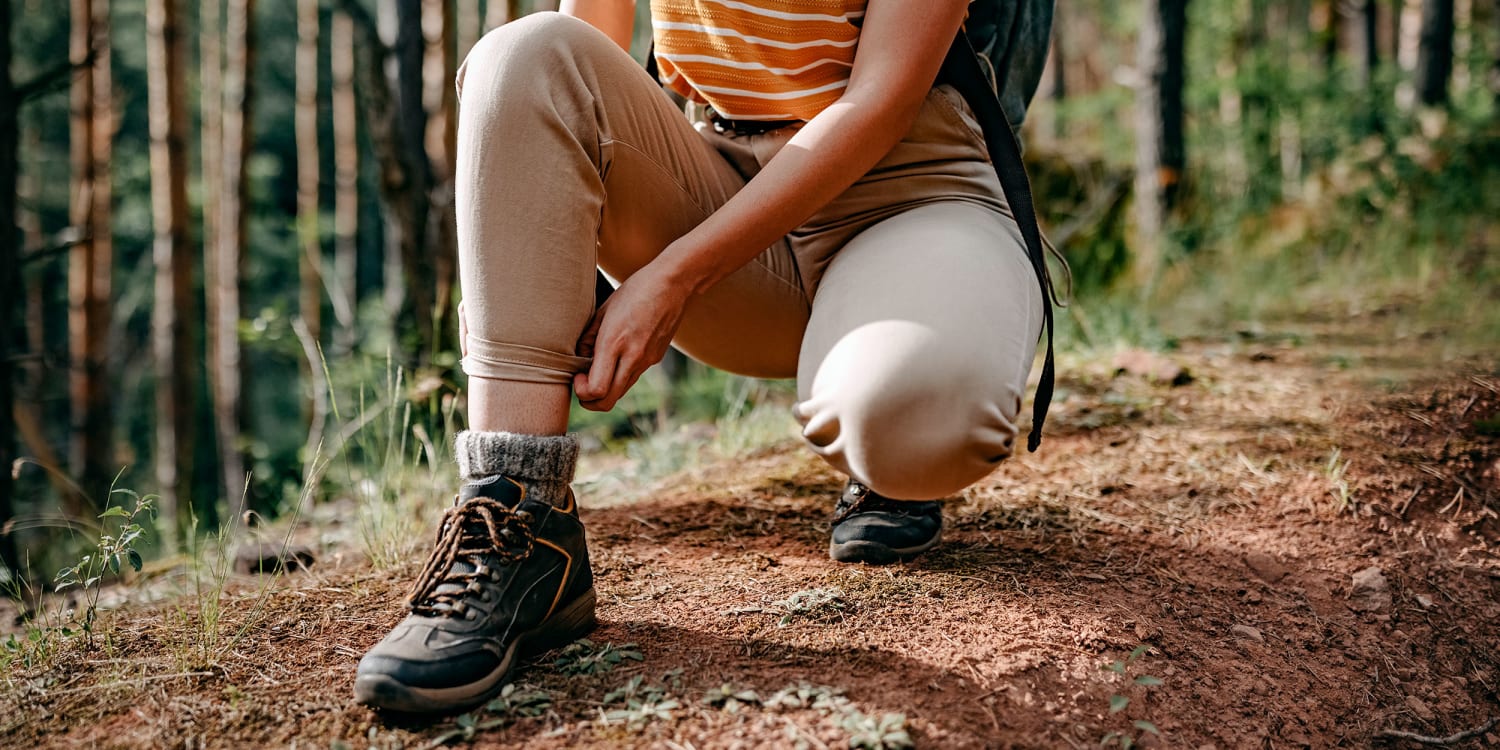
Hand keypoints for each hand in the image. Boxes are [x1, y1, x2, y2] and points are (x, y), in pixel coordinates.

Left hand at [573, 262, 691, 411]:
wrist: (673, 284)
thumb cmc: (635, 291)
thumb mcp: (603, 310)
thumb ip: (588, 339)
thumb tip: (580, 360)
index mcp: (614, 343)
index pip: (596, 389)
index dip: (581, 391)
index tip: (577, 376)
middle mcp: (632, 357)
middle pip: (608, 402)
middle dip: (590, 401)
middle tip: (583, 383)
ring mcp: (647, 361)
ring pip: (621, 392)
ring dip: (605, 389)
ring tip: (597, 369)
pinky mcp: (655, 359)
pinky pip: (632, 377)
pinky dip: (620, 376)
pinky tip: (618, 356)